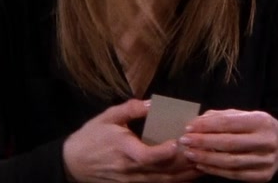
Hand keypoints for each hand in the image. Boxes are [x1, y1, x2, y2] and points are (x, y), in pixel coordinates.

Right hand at [62, 99, 200, 182]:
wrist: (73, 163)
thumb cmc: (91, 137)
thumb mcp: (108, 117)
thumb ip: (131, 109)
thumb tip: (153, 103)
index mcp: (123, 149)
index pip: (145, 156)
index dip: (162, 152)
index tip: (177, 143)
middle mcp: (129, 169)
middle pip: (161, 171)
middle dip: (183, 163)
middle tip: (202, 151)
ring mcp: (132, 181)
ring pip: (163, 181)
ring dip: (184, 175)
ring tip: (203, 164)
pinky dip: (175, 182)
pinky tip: (190, 176)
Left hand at [178, 109, 277, 182]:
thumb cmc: (259, 128)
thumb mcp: (246, 116)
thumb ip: (223, 117)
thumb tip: (197, 121)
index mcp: (261, 121)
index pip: (229, 123)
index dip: (206, 126)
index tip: (189, 127)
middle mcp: (266, 141)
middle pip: (228, 143)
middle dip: (203, 142)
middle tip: (185, 141)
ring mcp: (266, 161)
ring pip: (230, 162)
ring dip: (206, 159)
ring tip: (190, 154)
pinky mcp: (263, 176)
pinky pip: (235, 175)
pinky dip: (216, 171)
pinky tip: (202, 166)